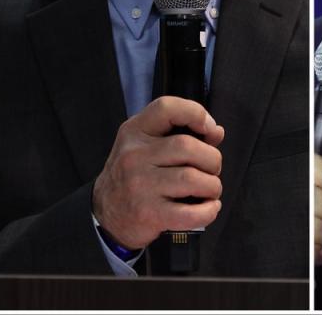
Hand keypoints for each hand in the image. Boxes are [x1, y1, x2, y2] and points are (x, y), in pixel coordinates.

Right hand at [92, 96, 224, 249]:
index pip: (167, 108)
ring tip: (209, 189)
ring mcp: (140, 185)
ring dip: (212, 186)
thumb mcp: (146, 146)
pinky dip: (209, 211)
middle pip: (187, 147)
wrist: (106, 213)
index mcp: (135, 132)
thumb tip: (216, 131)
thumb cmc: (134, 175)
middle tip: (211, 169)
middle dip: (212, 159)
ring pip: (193, 179)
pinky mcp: (149, 214)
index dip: (195, 113)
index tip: (208, 128)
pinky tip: (209, 207)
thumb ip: (180, 133)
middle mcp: (134, 156)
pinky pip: (190, 213)